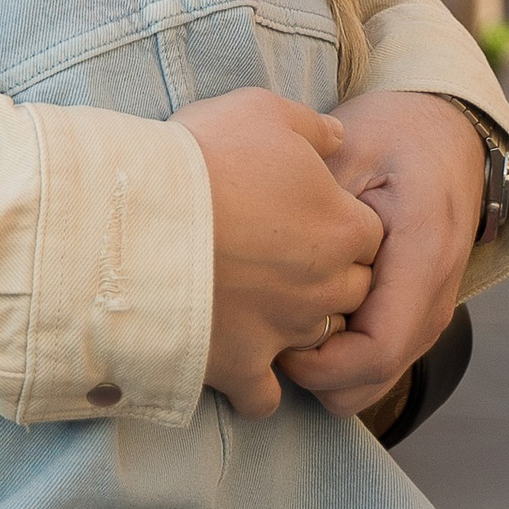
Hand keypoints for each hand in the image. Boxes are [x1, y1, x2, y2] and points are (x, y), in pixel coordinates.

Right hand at [177, 87, 382, 417]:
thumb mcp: (261, 112)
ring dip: (294, 325)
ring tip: (252, 300)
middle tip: (277, 255)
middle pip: (351, 292)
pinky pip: (264, 396)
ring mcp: (285, 331)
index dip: (339, 222)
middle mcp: (325, 286)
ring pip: (315, 340)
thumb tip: (339, 137)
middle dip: (325, 277)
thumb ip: (313, 127)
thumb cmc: (202, 157)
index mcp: (341, 226)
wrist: (138, 215)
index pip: (371, 236)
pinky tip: (235, 361)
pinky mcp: (240, 364)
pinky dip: (254, 385)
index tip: (302, 212)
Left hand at [279, 91, 482, 416]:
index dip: (320, 364)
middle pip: (374, 376)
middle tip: (266, 335)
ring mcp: (431, 309)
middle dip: (316, 375)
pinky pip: (379, 357)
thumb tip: (266, 249)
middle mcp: (436, 294)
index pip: (378, 348)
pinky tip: (305, 315)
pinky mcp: (417, 312)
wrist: (443, 131)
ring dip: (328, 367)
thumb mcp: (349, 147)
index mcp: (423, 253)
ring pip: (376, 376)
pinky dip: (340, 354)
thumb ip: (317, 201)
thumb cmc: (391, 134)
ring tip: (282, 323)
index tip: (274, 340)